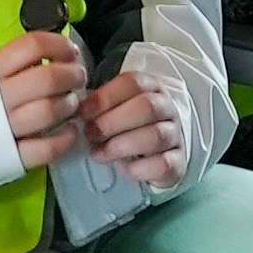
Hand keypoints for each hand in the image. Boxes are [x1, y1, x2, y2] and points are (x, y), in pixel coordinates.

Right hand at [0, 31, 86, 170]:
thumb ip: (10, 66)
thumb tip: (52, 55)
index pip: (32, 46)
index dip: (59, 46)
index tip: (71, 52)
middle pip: (47, 78)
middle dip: (72, 76)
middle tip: (78, 78)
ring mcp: (3, 128)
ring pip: (49, 111)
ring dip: (70, 105)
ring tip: (71, 105)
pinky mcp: (9, 158)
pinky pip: (46, 148)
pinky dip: (65, 139)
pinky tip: (69, 132)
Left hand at [80, 64, 184, 187]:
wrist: (161, 149)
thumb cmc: (130, 124)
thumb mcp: (118, 107)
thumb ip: (100, 105)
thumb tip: (74, 110)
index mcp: (151, 87)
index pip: (132, 83)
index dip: (105, 97)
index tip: (83, 111)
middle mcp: (167, 108)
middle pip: (146, 107)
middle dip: (113, 121)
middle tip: (90, 134)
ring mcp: (175, 135)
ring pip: (156, 135)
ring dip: (122, 145)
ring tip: (100, 154)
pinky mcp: (178, 163)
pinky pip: (164, 164)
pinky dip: (141, 168)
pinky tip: (124, 169)